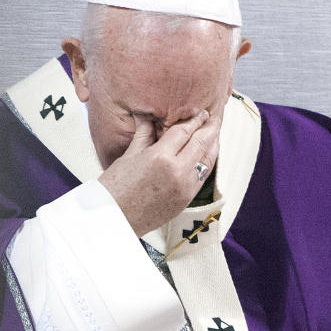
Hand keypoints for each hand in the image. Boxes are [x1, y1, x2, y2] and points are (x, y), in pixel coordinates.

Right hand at [97, 110, 218, 235]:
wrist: (114, 219)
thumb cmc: (114, 188)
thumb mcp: (129, 156)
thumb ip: (144, 134)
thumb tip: (147, 116)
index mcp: (160, 157)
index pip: (184, 131)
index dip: (195, 119)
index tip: (201, 111)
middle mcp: (177, 171)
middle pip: (201, 143)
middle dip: (210, 128)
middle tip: (216, 117)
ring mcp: (184, 188)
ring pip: (207, 161)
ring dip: (213, 145)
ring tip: (215, 133)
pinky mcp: (186, 200)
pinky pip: (202, 177)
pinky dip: (206, 163)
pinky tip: (206, 155)